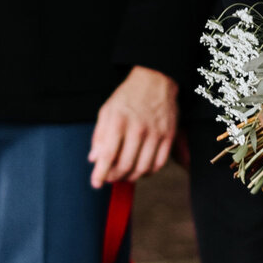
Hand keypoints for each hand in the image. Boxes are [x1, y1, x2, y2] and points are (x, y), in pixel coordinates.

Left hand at [90, 65, 178, 186]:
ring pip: (143, 168)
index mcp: (119, 121)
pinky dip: (149, 172)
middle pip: (125, 166)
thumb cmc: (128, 96)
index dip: (100, 173)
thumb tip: (94, 159)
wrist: (156, 79)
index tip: (96, 183)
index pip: (108, 155)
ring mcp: (156, 133)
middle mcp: (138, 128)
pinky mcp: (169, 135)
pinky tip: (141, 168)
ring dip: (131, 177)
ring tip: (124, 174)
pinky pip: (159, 163)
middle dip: (114, 177)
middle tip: (110, 178)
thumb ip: (99, 135)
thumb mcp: (107, 110)